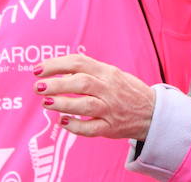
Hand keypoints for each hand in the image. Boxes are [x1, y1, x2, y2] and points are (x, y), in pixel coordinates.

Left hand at [35, 54, 155, 139]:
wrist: (152, 112)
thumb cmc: (127, 91)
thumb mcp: (112, 74)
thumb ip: (89, 72)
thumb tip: (60, 72)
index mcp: (108, 72)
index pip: (79, 62)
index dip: (56, 65)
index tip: (38, 70)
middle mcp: (109, 89)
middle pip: (81, 82)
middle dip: (56, 84)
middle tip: (38, 87)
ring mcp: (110, 109)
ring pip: (85, 105)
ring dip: (62, 103)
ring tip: (45, 103)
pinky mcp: (110, 127)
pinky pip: (90, 128)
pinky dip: (75, 125)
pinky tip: (62, 121)